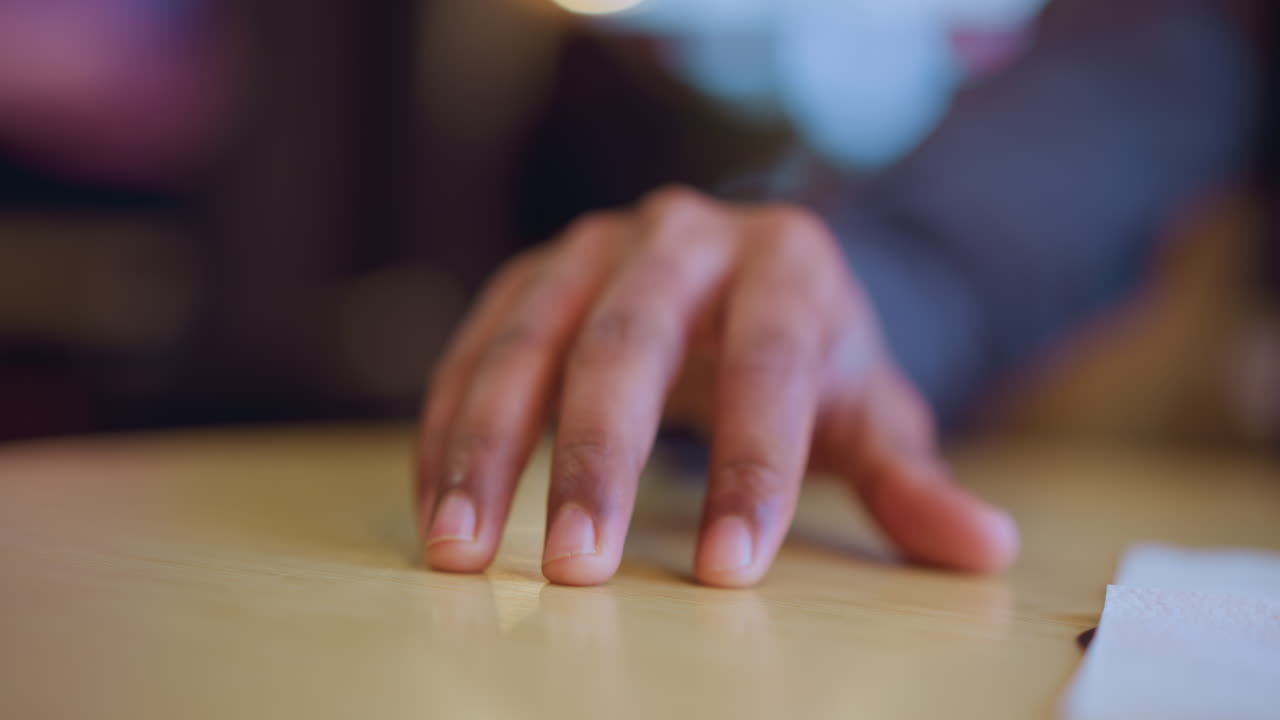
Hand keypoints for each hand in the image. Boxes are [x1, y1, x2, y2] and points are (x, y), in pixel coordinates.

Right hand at [416, 186, 1017, 586]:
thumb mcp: (871, 409)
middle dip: (598, 459)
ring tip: (461, 550)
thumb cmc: (814, 356)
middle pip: (629, 341)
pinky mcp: (530, 276)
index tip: (733, 571)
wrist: (746, 278)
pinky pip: (473, 348)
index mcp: (784, 261)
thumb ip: (913, 478)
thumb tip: (985, 548)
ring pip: (527, 340)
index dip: (754, 465)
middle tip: (576, 567)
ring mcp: (592, 248)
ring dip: (485, 448)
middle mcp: (680, 236)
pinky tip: (437, 505)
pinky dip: (448, 427)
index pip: (771, 361)